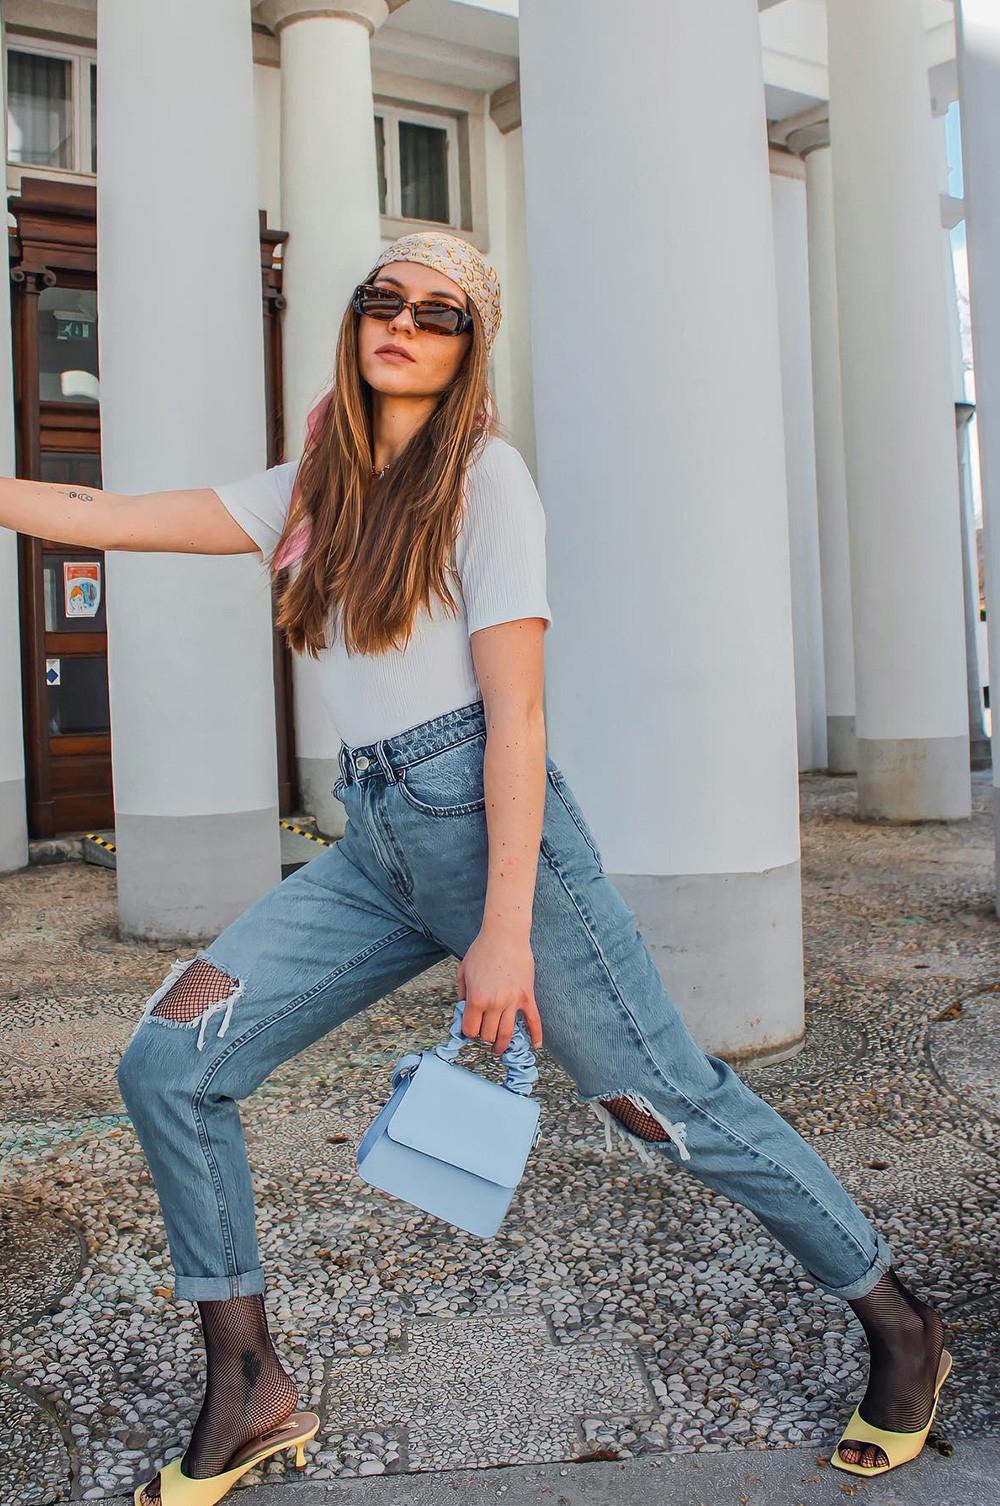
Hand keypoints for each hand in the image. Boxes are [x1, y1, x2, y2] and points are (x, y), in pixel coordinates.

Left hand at [455, 927, 542, 1055]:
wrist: (505, 935)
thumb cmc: (482, 950)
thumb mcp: (463, 971)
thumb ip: (461, 993)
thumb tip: (463, 1011)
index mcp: (476, 998)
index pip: (471, 1029)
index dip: (468, 1032)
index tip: (470, 1030)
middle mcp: (495, 1003)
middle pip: (488, 1034)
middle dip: (484, 1037)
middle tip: (484, 1035)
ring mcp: (513, 1001)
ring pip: (507, 1033)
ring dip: (502, 1045)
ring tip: (498, 1050)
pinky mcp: (527, 996)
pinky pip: (534, 1020)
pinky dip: (536, 1035)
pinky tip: (535, 1046)